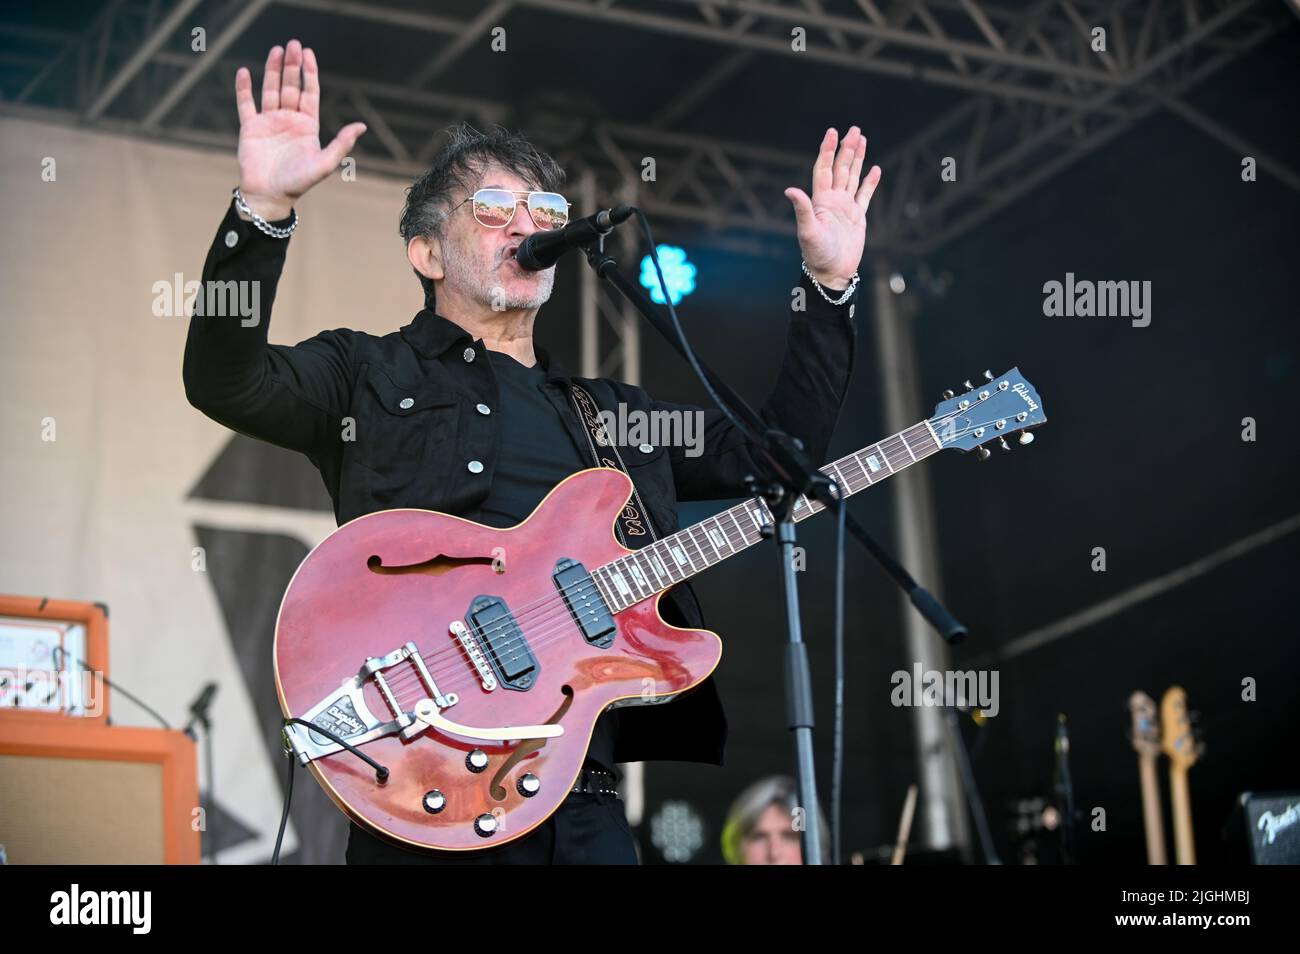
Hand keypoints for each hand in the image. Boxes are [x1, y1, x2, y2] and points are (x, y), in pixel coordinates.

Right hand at [234, 39, 366, 218]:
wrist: (270, 195)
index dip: (309, 73)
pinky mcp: (250, 128)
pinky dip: (244, 89)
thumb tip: (362, 126)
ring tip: (275, 50)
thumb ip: (342, 143)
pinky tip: (244, 72)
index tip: (307, 53)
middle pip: (290, 86)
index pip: (309, 92)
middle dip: (291, 65)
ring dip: (271, 70)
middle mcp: (288, 120)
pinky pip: (246, 104)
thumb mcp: (325, 163)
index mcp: (307, 125)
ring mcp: (269, 122)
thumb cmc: (299, 182)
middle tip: (292, 44)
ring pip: (270, 90)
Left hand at [784, 127, 881, 288]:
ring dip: (857, 159)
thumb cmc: (817, 255)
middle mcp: (833, 200)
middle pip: (840, 168)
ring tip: (862, 139)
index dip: (827, 151)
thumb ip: (802, 209)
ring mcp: (845, 207)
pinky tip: (875, 169)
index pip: (824, 169)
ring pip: (852, 177)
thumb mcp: (808, 231)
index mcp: (820, 200)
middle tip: (854, 129)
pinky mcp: (857, 217)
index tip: (832, 132)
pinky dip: (870, 182)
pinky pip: (864, 195)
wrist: (832, 273)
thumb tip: (790, 190)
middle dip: (846, 148)